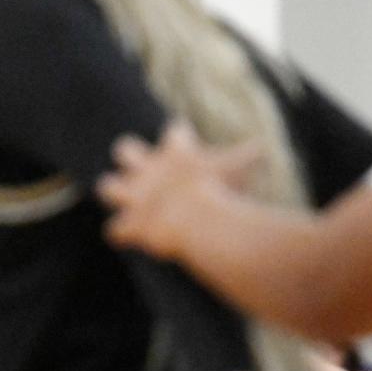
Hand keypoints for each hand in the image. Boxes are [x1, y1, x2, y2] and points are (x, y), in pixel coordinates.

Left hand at [97, 122, 260, 259]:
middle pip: (126, 150)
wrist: (195, 215)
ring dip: (112, 190)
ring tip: (116, 195)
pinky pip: (114, 231)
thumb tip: (263, 147)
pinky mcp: (129, 225)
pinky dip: (119, 234)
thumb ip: (249, 156)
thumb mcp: (239, 166)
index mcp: (176, 151)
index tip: (182, 135)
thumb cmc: (220, 187)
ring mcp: (134, 197)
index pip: (174, 132)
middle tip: (137, 162)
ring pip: (108, 187)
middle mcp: (147, 169)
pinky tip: (123, 238)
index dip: (179, 134)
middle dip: (129, 155)